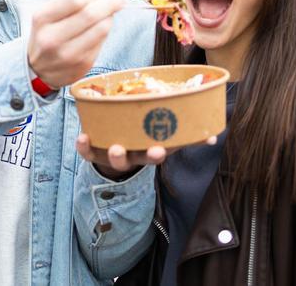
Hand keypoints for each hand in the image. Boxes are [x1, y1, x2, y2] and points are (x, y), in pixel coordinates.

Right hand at [28, 0, 123, 89]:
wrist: (38, 71)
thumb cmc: (46, 35)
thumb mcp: (47, 15)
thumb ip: (69, 2)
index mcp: (42, 19)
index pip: (73, 0)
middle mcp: (52, 38)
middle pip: (90, 14)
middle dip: (109, 4)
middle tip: (119, 0)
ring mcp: (68, 54)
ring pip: (101, 29)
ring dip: (109, 18)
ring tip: (109, 15)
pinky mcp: (82, 65)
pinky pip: (102, 43)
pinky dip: (104, 33)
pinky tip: (101, 30)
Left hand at [75, 133, 217, 178]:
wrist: (115, 154)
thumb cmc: (143, 139)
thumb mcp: (166, 139)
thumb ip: (187, 136)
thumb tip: (213, 137)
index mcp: (149, 151)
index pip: (157, 154)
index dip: (159, 153)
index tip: (162, 149)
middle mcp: (132, 155)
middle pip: (139, 159)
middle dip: (146, 156)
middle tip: (154, 151)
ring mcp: (113, 154)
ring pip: (115, 158)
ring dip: (116, 154)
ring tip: (117, 148)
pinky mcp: (95, 151)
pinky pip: (88, 152)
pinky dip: (84, 146)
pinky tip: (82, 136)